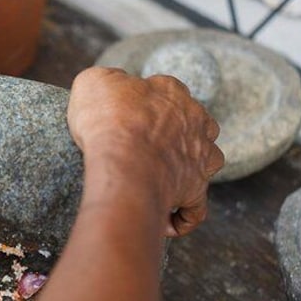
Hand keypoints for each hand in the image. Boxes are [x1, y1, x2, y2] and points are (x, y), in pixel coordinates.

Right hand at [67, 67, 223, 236]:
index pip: (166, 90)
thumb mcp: (93, 82)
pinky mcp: (194, 192)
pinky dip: (181, 216)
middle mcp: (194, 122)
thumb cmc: (107, 120)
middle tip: (142, 146)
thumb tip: (110, 87)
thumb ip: (106, 80)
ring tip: (159, 179)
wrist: (123, 161)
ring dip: (188, 169)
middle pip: (194, 124)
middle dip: (175, 134)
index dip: (144, 101)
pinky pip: (194, 209)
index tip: (123, 114)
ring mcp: (199, 158)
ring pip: (207, 160)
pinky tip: (164, 220)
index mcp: (171, 92)